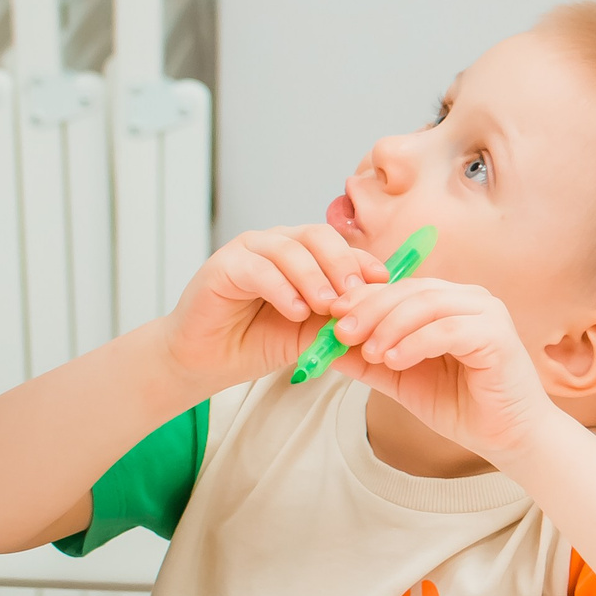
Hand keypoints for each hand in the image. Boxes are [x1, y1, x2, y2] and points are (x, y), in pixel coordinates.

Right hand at [160, 226, 387, 389]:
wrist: (210, 359)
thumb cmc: (261, 340)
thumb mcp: (312, 331)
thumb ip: (341, 319)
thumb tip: (384, 316)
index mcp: (304, 253)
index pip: (341, 246)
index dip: (364, 261)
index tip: (385, 283)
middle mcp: (278, 244)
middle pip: (319, 236)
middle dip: (342, 264)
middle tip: (356, 295)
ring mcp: (249, 250)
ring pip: (290, 248)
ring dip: (314, 277)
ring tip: (327, 306)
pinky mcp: (223, 265)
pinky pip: (258, 269)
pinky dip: (282, 289)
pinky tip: (296, 311)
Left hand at [327, 277, 556, 460]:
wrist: (506, 437)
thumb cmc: (461, 405)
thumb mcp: (401, 378)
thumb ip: (368, 360)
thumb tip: (320, 345)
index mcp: (450, 302)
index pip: (400, 287)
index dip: (363, 297)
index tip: (330, 317)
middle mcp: (471, 299)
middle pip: (411, 290)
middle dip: (370, 309)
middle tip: (341, 333)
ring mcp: (488, 313)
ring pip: (427, 304)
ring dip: (390, 326)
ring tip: (369, 352)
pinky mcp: (497, 335)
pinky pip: (448, 329)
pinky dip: (416, 343)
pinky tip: (395, 360)